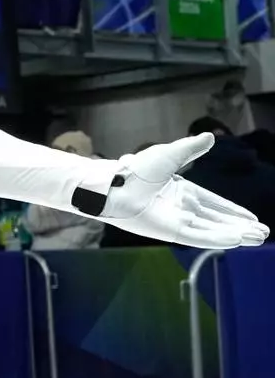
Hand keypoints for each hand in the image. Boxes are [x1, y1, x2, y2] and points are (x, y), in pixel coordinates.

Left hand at [96, 134, 268, 247]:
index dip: (233, 211)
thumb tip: (210, 137)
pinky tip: (236, 240)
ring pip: (211, 230)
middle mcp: (179, 208)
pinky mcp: (168, 232)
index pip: (213, 204)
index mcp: (180, 191)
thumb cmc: (136, 169)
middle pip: (216, 220)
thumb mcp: (171, 154)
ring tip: (256, 238)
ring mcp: (174, 221)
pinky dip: (217, 239)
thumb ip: (192, 148)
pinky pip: (197, 237)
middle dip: (239, 226)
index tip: (251, 218)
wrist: (116, 184)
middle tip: (261, 233)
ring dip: (234, 234)